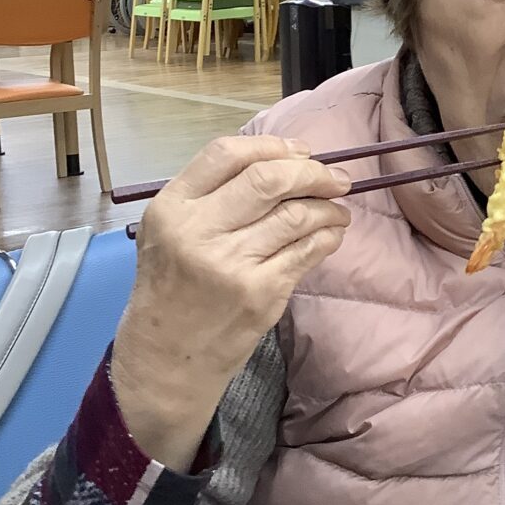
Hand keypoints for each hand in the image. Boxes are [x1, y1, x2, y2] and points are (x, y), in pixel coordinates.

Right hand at [112, 135, 350, 469]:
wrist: (167, 358)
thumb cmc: (172, 285)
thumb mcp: (170, 230)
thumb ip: (213, 193)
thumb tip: (287, 160)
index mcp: (172, 207)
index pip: (227, 154)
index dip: (272, 146)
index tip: (300, 151)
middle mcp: (199, 231)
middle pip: (269, 179)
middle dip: (314, 172)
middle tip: (337, 178)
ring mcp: (232, 264)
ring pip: (298, 214)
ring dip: (329, 207)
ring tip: (338, 209)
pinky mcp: (261, 293)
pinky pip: (308, 251)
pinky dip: (328, 237)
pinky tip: (331, 235)